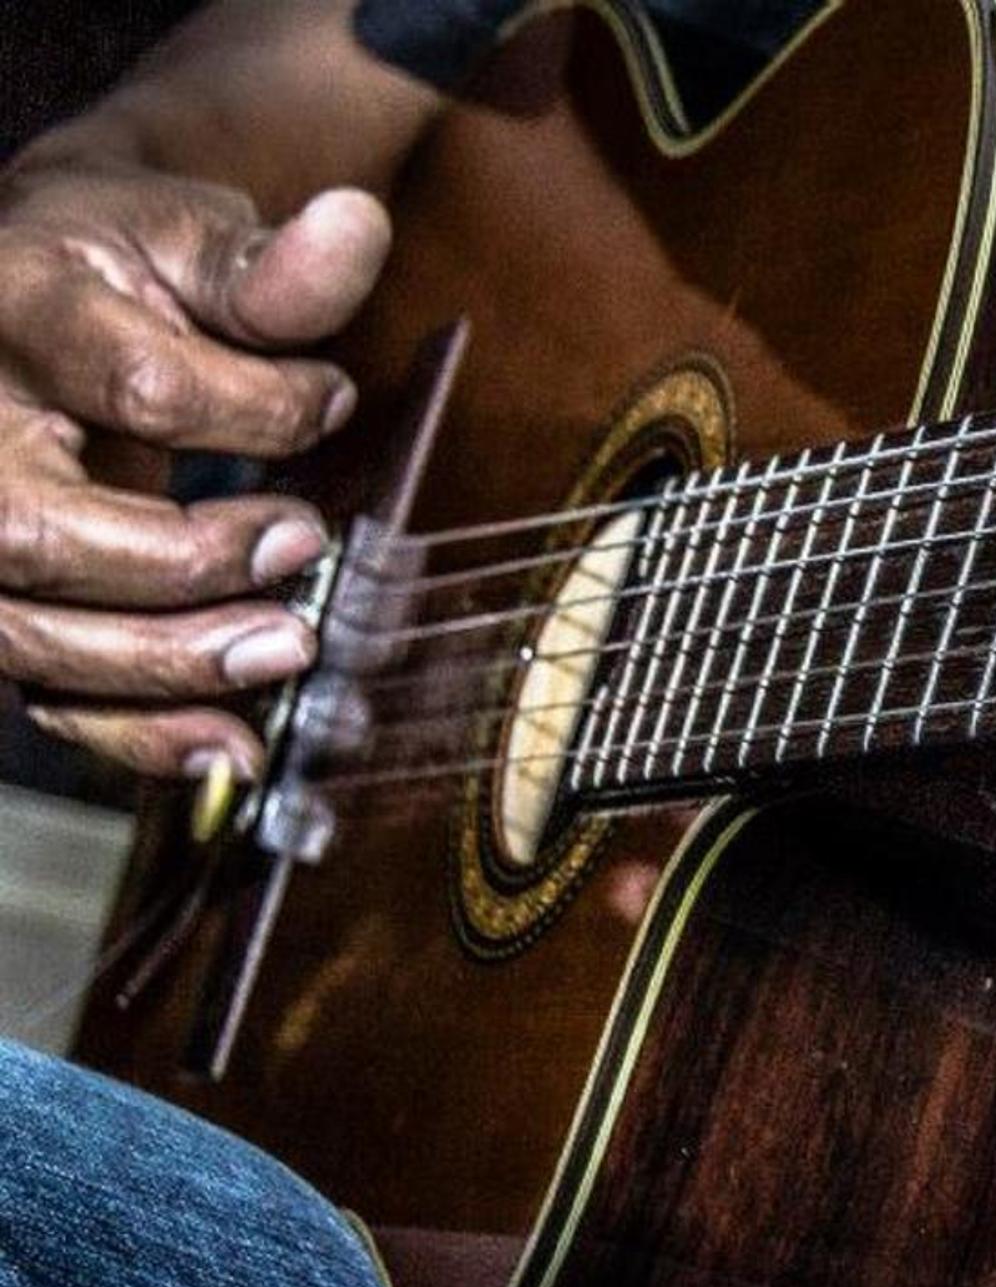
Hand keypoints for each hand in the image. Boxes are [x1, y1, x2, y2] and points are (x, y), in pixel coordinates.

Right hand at [0, 156, 389, 774]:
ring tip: (287, 653)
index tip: (332, 401)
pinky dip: (136, 734)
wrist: (34, 292)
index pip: (140, 385)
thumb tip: (358, 230)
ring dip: (167, 665)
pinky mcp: (0, 598)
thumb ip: (276, 267)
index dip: (258, 409)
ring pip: (30, 630)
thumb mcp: (196, 236)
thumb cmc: (122, 267)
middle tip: (306, 555)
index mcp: (22, 312)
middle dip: (184, 568)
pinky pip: (44, 690)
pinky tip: (227, 748)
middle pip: (38, 531)